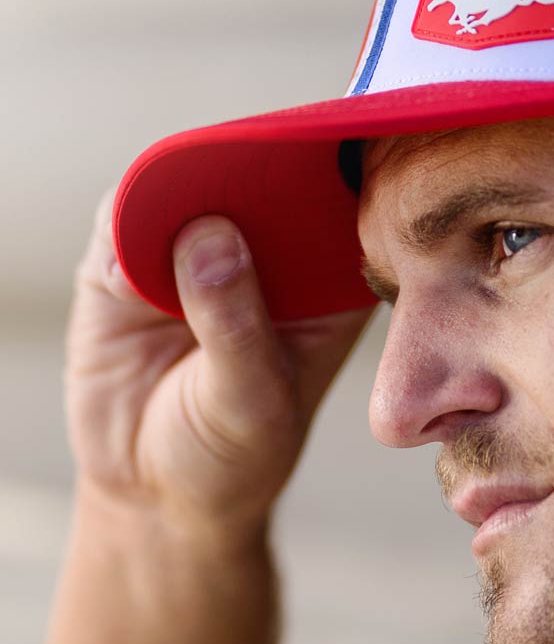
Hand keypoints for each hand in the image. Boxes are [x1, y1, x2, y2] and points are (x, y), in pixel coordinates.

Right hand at [65, 189, 376, 536]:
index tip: (326, 151)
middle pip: (265, 185)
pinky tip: (130, 260)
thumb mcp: (250, 398)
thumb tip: (210, 234)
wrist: (155, 492)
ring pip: (191, 190)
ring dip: (182, 189)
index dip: (335, 180)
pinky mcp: (128, 266)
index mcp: (326, 289)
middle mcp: (267, 261)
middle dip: (253, 166)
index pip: (341, 217)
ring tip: (180, 205)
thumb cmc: (233, 453)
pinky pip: (123, 221)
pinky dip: (124, 225)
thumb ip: (234, 321)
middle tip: (240, 161)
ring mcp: (195, 256)